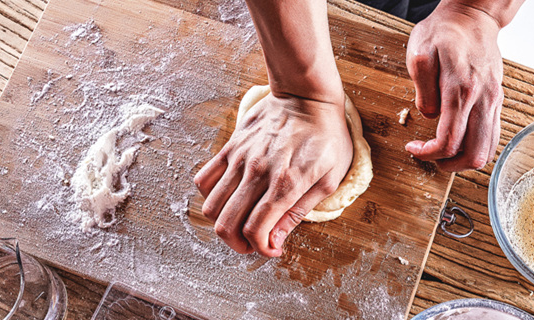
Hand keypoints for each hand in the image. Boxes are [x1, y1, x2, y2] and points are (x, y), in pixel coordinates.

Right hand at [194, 93, 351, 256]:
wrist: (307, 96)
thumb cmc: (326, 136)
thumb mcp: (329, 179)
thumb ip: (299, 212)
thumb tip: (275, 240)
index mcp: (286, 183)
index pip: (257, 230)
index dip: (261, 249)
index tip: (270, 250)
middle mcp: (258, 172)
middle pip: (227, 223)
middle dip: (238, 244)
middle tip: (251, 244)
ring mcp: (240, 158)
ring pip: (212, 206)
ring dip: (222, 224)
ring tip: (239, 224)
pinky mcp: (230, 147)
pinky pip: (204, 178)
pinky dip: (210, 197)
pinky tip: (229, 198)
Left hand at [404, 2, 505, 170]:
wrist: (472, 18)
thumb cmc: (443, 33)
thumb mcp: (420, 54)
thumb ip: (423, 89)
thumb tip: (429, 115)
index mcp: (461, 90)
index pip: (449, 140)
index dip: (428, 153)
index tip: (413, 149)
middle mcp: (482, 99)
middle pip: (473, 154)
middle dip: (448, 164)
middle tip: (429, 157)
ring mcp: (493, 101)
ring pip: (487, 150)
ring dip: (463, 160)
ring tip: (443, 153)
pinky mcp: (497, 100)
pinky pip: (492, 136)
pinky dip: (476, 147)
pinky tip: (459, 140)